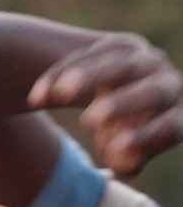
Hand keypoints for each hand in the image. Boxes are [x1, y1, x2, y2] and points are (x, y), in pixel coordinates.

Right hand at [29, 32, 182, 176]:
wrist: (115, 93)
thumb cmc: (120, 134)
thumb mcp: (122, 150)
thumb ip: (124, 159)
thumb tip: (122, 161)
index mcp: (178, 116)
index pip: (170, 126)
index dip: (146, 138)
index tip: (115, 150)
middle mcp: (169, 84)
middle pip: (154, 91)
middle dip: (124, 104)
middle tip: (89, 121)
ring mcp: (147, 60)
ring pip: (121, 65)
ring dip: (89, 77)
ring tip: (58, 95)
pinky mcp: (122, 45)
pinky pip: (94, 56)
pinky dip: (65, 74)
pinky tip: (38, 97)